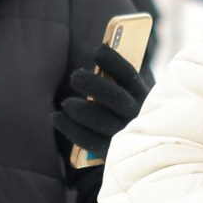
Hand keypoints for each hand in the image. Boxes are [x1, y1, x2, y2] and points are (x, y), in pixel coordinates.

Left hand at [51, 45, 152, 160]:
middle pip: (115, 98)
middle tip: (75, 76)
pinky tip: (56, 118)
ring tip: (65, 104)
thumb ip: (117, 83)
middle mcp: (138, 116)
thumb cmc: (130, 116)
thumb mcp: (133, 98)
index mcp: (145, 98)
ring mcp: (125, 135)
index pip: (129, 76)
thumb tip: (97, 58)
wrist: (146, 151)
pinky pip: (87, 139)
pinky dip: (68, 127)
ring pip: (98, 120)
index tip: (98, 50)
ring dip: (78, 108)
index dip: (113, 62)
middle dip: (92, 84)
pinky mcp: (111, 152)